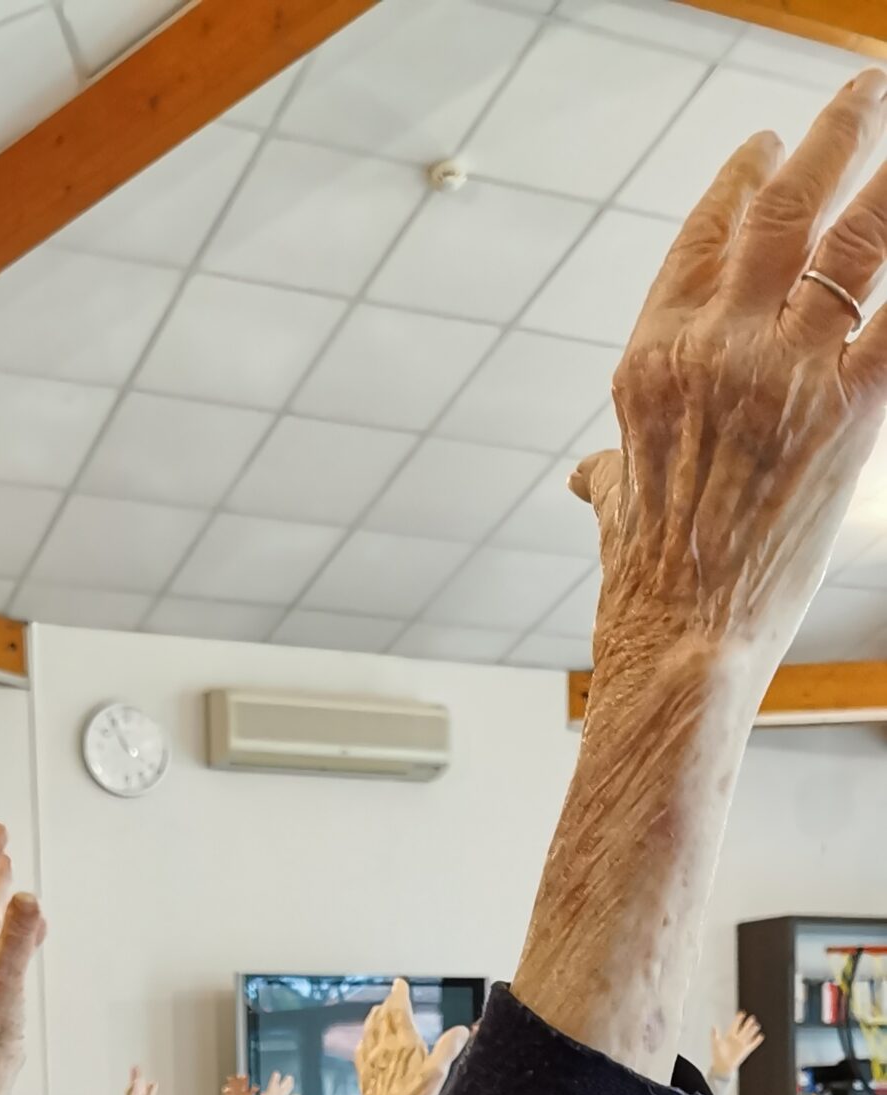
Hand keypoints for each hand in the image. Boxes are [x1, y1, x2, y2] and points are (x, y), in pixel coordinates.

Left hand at [355, 979, 469, 1094]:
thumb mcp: (438, 1072)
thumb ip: (449, 1048)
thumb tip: (462, 1030)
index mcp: (403, 1041)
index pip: (399, 1009)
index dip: (399, 994)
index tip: (400, 983)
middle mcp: (384, 1045)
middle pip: (383, 1016)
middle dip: (389, 1002)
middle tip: (393, 995)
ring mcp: (371, 1058)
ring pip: (370, 1029)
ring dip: (375, 1016)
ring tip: (379, 1010)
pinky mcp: (364, 1071)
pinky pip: (362, 1047)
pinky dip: (365, 1037)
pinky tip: (365, 1039)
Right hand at [572, 71, 886, 685]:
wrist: (679, 639)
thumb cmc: (646, 586)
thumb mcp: (617, 509)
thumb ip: (612, 473)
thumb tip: (591, 479)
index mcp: (654, 357)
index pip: (702, 238)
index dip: (738, 183)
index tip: (763, 148)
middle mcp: (716, 346)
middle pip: (782, 210)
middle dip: (829, 140)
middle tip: (860, 97)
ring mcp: (783, 374)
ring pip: (856, 241)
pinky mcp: (846, 414)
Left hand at [710, 1012, 763, 1080]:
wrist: (722, 1066)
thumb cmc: (718, 1055)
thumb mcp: (715, 1043)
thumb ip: (715, 1035)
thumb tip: (714, 1026)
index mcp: (729, 1036)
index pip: (735, 1025)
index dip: (738, 1019)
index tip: (742, 1013)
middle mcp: (736, 1039)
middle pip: (744, 1029)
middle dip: (748, 1024)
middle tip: (752, 1017)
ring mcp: (741, 1044)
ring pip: (749, 1035)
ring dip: (753, 1031)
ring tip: (757, 1025)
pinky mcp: (745, 1050)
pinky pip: (752, 1044)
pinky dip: (757, 1041)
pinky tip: (761, 1036)